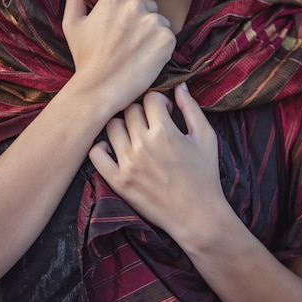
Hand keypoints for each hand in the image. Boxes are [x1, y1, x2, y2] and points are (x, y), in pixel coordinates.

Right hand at [62, 0, 175, 118]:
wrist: (99, 88)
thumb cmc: (85, 58)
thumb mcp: (72, 24)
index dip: (128, 12)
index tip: (121, 29)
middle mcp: (135, 5)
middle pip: (149, 6)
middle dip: (142, 21)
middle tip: (128, 43)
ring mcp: (153, 21)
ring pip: (161, 21)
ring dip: (153, 34)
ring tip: (137, 53)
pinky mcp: (166, 39)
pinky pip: (169, 37)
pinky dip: (162, 48)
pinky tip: (146, 59)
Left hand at [89, 83, 225, 242]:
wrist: (198, 216)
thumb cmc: (205, 175)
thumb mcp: (205, 137)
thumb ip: (191, 107)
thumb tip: (178, 85)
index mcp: (164, 131)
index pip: (149, 97)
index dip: (159, 101)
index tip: (165, 112)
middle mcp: (142, 144)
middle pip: (129, 109)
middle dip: (141, 112)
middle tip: (150, 123)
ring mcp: (127, 163)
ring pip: (111, 126)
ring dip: (123, 126)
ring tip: (134, 135)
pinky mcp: (118, 181)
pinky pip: (96, 154)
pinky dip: (102, 147)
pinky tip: (116, 149)